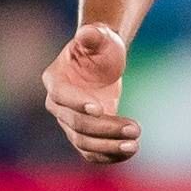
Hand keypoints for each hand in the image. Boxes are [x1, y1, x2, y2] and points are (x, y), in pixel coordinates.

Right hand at [42, 22, 139, 162]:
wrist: (103, 62)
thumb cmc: (101, 46)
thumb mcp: (101, 36)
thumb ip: (93, 35)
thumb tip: (87, 33)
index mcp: (54, 78)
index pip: (61, 95)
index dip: (78, 103)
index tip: (101, 108)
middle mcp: (57, 104)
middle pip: (75, 123)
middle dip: (105, 128)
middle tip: (136, 128)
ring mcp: (68, 122)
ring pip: (83, 142)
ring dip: (109, 147)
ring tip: (135, 144)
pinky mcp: (83, 135)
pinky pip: (91, 153)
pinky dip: (109, 156)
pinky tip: (130, 152)